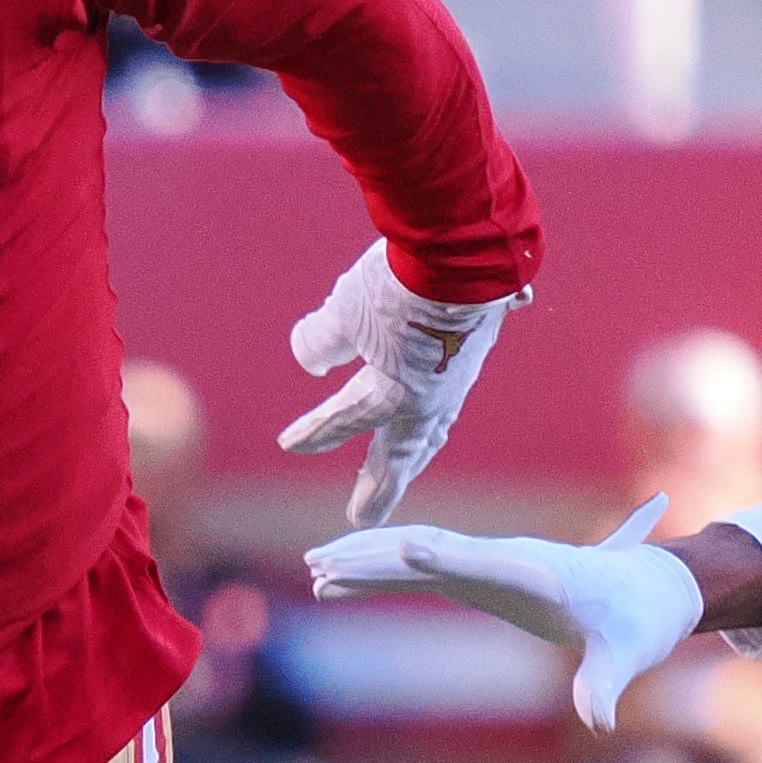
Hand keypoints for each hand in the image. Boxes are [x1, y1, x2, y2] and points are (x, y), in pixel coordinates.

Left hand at [278, 240, 517, 525]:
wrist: (468, 246)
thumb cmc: (401, 282)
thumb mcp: (347, 311)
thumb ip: (322, 341)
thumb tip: (308, 360)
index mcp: (395, 397)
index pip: (345, 420)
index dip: (315, 432)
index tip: (288, 445)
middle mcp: (431, 397)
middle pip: (401, 450)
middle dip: (380, 484)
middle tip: (362, 516)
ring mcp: (457, 375)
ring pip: (433, 426)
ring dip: (415, 451)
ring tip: (405, 465)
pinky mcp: (473, 347)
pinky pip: (450, 392)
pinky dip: (437, 408)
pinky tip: (437, 404)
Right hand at [307, 495, 697, 727]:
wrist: (652, 586)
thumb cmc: (638, 620)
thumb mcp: (626, 654)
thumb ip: (607, 684)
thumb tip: (601, 724)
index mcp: (540, 573)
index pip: (485, 563)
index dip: (446, 558)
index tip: (403, 551)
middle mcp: (508, 558)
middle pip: (432, 548)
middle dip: (377, 556)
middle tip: (321, 564)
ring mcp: (491, 562)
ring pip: (418, 552)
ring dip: (367, 558)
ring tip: (314, 568)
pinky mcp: (484, 574)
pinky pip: (424, 569)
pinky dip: (383, 571)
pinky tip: (343, 581)